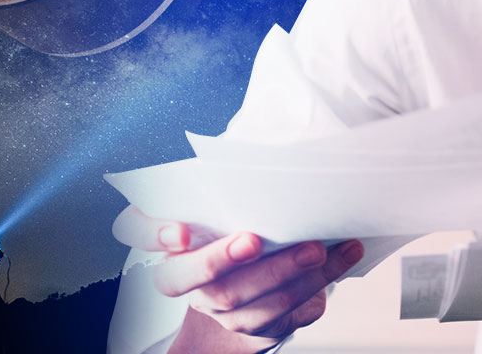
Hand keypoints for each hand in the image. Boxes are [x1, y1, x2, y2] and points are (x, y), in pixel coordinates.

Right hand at [112, 205, 363, 352]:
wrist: (246, 287)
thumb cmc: (237, 224)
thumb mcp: (223, 199)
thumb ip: (229, 185)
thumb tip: (272, 154)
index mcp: (170, 239)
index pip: (138, 232)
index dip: (154, 234)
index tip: (180, 232)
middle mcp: (188, 280)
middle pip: (197, 279)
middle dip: (226, 261)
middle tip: (255, 241)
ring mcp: (221, 310)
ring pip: (249, 304)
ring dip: (289, 274)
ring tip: (320, 249)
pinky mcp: (258, 327)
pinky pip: (288, 313)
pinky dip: (320, 283)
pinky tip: (343, 257)